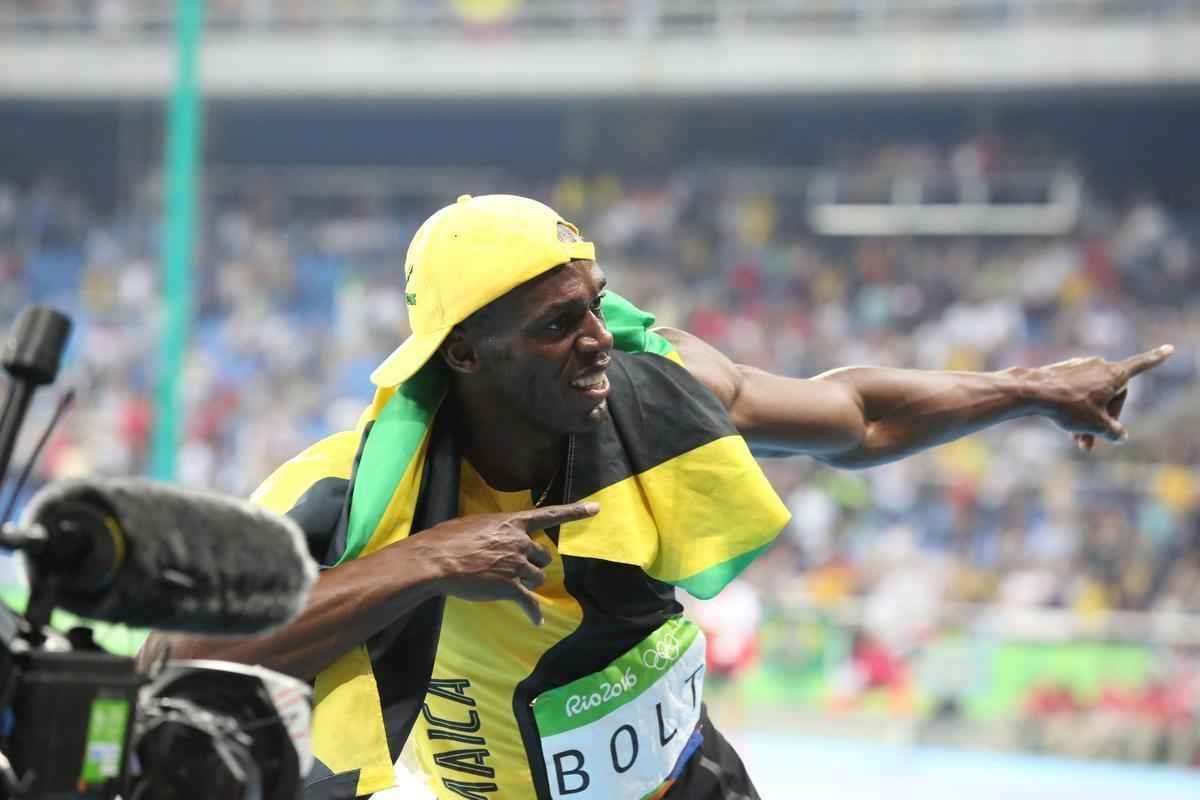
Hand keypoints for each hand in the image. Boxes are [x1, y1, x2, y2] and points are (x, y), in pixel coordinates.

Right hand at [414, 501, 598, 624]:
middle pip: (543, 555)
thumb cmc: (447, 540)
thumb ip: (493, 531)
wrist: (437, 560)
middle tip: (518, 569)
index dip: (574, 512)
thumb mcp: (474, 524)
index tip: (595, 508)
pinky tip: (536, 621)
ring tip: (511, 587)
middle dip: (534, 564)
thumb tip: (493, 539)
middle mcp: (519, 541)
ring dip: (529, 584)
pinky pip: (529, 603)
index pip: (548, 515)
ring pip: (537, 578)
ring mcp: (516, 564)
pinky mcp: (509, 587)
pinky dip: (533, 613)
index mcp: (512, 523)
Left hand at [1032, 345, 1173, 451]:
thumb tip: (1121, 436)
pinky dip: (1074, 408)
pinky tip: (1063, 423)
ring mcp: (1079, 367)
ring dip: (1087, 418)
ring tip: (1076, 440)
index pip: (1141, 365)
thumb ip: (1114, 431)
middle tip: (1090, 442)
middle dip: (1104, 420)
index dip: (1156, 359)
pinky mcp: (1062, 372)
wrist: (1032, 393)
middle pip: (1111, 396)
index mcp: (1114, 374)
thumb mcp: (1097, 425)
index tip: (1170, 348)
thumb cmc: (1068, 407)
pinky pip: (1075, 392)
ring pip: (1091, 397)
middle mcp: (1099, 366)